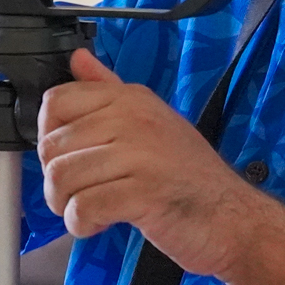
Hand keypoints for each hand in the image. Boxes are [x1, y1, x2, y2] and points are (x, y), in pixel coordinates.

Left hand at [36, 50, 251, 272]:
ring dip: (65, 205)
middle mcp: (133, 119)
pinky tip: (100, 224)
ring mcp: (140, 155)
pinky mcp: (142, 194)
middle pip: (52, 145)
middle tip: (80, 192)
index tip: (69, 156)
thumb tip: (78, 59)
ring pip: (62, 177)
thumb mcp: (152, 121)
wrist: (235, 219)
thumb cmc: (190, 177)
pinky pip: (82, 208)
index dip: (49, 135)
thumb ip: (108, 90)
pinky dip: (81, 224)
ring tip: (88, 210)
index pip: (56, 102)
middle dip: (55, 179)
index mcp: (131, 98)